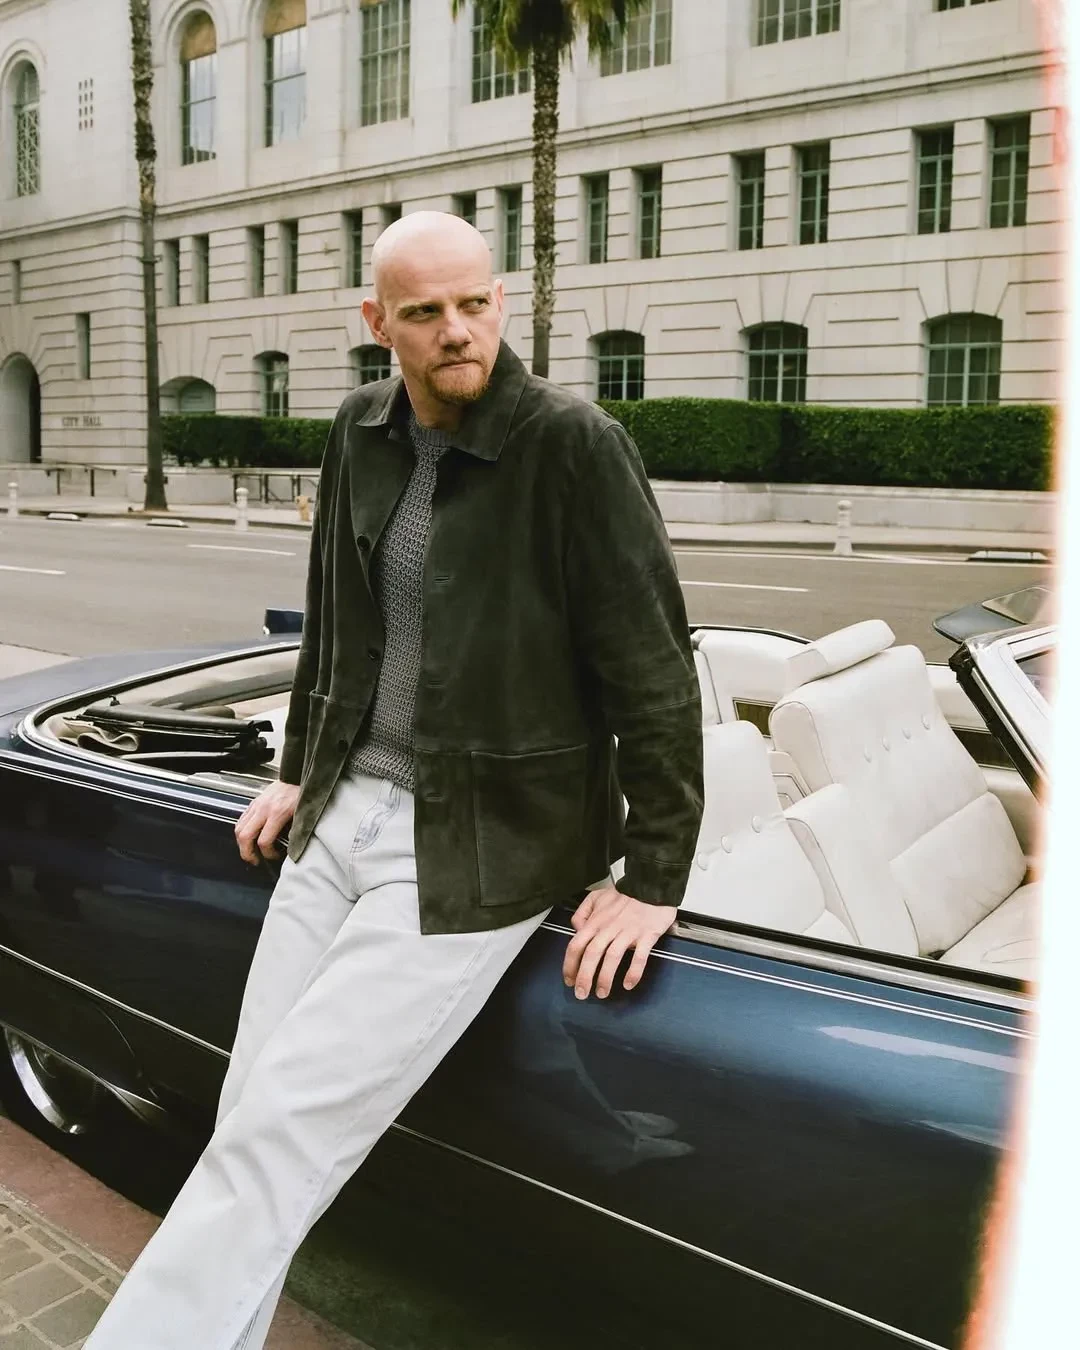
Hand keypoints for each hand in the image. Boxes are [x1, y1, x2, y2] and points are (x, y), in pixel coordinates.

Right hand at [235, 781, 299, 863]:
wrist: (296, 776)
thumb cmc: (301, 794)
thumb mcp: (301, 814)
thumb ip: (293, 830)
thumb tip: (287, 846)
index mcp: (277, 813)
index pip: (264, 841)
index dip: (268, 854)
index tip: (274, 857)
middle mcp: (263, 809)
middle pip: (245, 836)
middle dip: (247, 853)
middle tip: (254, 861)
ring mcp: (256, 805)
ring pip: (239, 828)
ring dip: (241, 844)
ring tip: (249, 852)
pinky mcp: (253, 803)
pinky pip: (241, 820)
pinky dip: (241, 831)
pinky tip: (248, 837)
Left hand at [562, 886, 676, 1000]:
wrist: (652, 884)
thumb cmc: (625, 894)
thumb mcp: (597, 897)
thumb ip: (583, 913)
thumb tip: (576, 929)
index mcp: (596, 921)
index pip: (576, 945)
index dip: (570, 964)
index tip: (569, 980)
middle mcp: (609, 928)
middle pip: (592, 954)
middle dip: (584, 977)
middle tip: (582, 994)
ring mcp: (628, 932)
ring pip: (613, 957)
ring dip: (605, 978)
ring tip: (602, 993)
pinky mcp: (647, 935)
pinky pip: (640, 956)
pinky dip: (634, 972)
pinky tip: (628, 984)